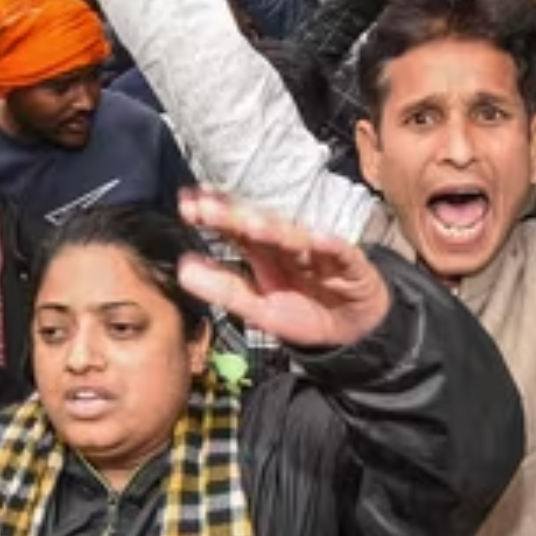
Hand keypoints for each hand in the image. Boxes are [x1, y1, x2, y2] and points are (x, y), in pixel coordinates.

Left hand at [176, 189, 391, 348]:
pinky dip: (331, 246)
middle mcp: (289, 246)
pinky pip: (342, 253)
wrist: (352, 330)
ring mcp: (319, 253)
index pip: (235, 229)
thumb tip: (183, 267)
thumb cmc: (303, 312)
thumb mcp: (259, 308)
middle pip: (260, 226)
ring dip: (275, 230)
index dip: (213, 218)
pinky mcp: (351, 266)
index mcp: (264, 253)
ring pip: (296, 238)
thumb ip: (224, 288)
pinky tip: (318, 240)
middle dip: (234, 216)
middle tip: (206, 207)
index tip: (186, 205)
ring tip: (252, 225)